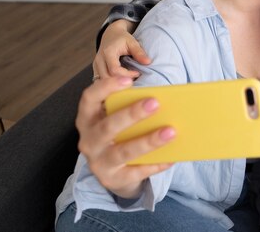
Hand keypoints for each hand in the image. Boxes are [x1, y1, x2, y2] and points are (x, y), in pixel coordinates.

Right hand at [76, 76, 174, 198]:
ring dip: (148, 141)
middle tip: (155, 103)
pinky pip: (136, 172)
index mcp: (88, 119)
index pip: (89, 99)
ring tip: (170, 132)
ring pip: (123, 152)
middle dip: (131, 114)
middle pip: (108, 126)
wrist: (116, 172)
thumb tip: (165, 98)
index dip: (106, 88)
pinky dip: (155, 164)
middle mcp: (89, 141)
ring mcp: (99, 162)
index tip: (129, 81)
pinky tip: (171, 158)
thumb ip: (130, 108)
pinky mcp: (113, 180)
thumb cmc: (121, 136)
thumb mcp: (119, 121)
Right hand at [93, 20, 150, 78]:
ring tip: (128, 81)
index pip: (115, 70)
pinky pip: (101, 80)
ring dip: (115, 84)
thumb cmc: (122, 38)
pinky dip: (110, 83)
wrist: (111, 35)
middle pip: (107, 78)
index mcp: (108, 52)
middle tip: (133, 80)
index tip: (137, 73)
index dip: (126, 74)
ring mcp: (96, 65)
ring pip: (103, 81)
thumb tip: (148, 62)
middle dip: (121, 82)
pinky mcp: (96, 69)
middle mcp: (99, 60)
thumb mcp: (132, 42)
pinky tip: (120, 82)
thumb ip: (139, 52)